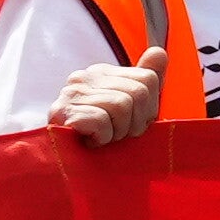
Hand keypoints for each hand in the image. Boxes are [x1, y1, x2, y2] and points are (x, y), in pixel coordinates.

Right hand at [44, 52, 164, 144]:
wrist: (60, 167)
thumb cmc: (95, 141)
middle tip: (115, 135)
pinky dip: (101, 138)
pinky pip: (101, 121)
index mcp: (102, 73)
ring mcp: (71, 93)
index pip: (148, 78)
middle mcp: (84, 77)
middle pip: (138, 93)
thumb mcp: (128, 112)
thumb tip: (159, 52)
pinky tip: (89, 142)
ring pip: (122, 106)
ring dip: (117, 132)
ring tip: (101, 139)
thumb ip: (143, 83)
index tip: (129, 124)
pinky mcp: (62, 112)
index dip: (148, 109)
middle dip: (134, 123)